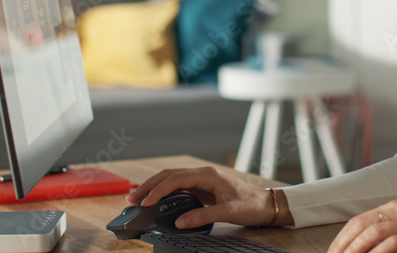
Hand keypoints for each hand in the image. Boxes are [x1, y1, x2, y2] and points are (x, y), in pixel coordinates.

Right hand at [126, 166, 288, 228]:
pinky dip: (164, 192)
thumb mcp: (228, 212)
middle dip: (149, 186)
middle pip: (169, 175)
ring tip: (138, 199)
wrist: (265, 204)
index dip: (159, 190)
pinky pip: (179, 187)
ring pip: (172, 179)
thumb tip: (180, 222)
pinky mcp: (203, 188)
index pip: (176, 179)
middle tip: (131, 199)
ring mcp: (202, 180)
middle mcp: (203, 174)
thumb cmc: (250, 205)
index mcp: (208, 175)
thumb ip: (203, 216)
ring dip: (155, 187)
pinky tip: (156, 200)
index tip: (145, 202)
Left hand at [328, 201, 396, 252]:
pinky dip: (376, 252)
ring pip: (373, 231)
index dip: (341, 238)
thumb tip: (362, 250)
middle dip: (343, 244)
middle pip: (361, 224)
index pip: (358, 220)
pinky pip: (393, 242)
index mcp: (396, 208)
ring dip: (355, 249)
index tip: (332, 252)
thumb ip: (387, 240)